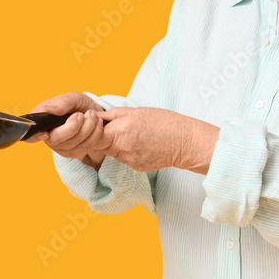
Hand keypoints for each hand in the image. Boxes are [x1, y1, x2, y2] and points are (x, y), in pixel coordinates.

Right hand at [24, 92, 106, 169]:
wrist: (96, 115)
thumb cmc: (79, 106)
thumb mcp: (73, 98)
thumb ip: (62, 102)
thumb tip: (53, 110)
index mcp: (42, 121)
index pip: (29, 135)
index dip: (34, 137)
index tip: (46, 134)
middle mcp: (48, 136)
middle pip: (56, 140)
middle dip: (73, 127)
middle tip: (82, 114)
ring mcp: (61, 147)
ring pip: (73, 144)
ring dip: (88, 128)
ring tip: (93, 115)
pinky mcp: (74, 153)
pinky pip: (84, 148)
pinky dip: (94, 135)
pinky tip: (97, 124)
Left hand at [99, 107, 219, 173]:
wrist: (185, 142)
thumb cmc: (164, 122)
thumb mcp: (137, 111)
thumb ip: (114, 114)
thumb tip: (96, 116)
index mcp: (120, 132)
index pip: (93, 135)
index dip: (93, 129)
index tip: (98, 123)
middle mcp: (121, 149)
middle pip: (100, 145)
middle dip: (103, 137)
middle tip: (115, 128)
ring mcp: (129, 161)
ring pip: (112, 152)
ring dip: (115, 144)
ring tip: (132, 135)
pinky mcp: (136, 167)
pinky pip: (124, 159)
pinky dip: (127, 152)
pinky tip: (140, 144)